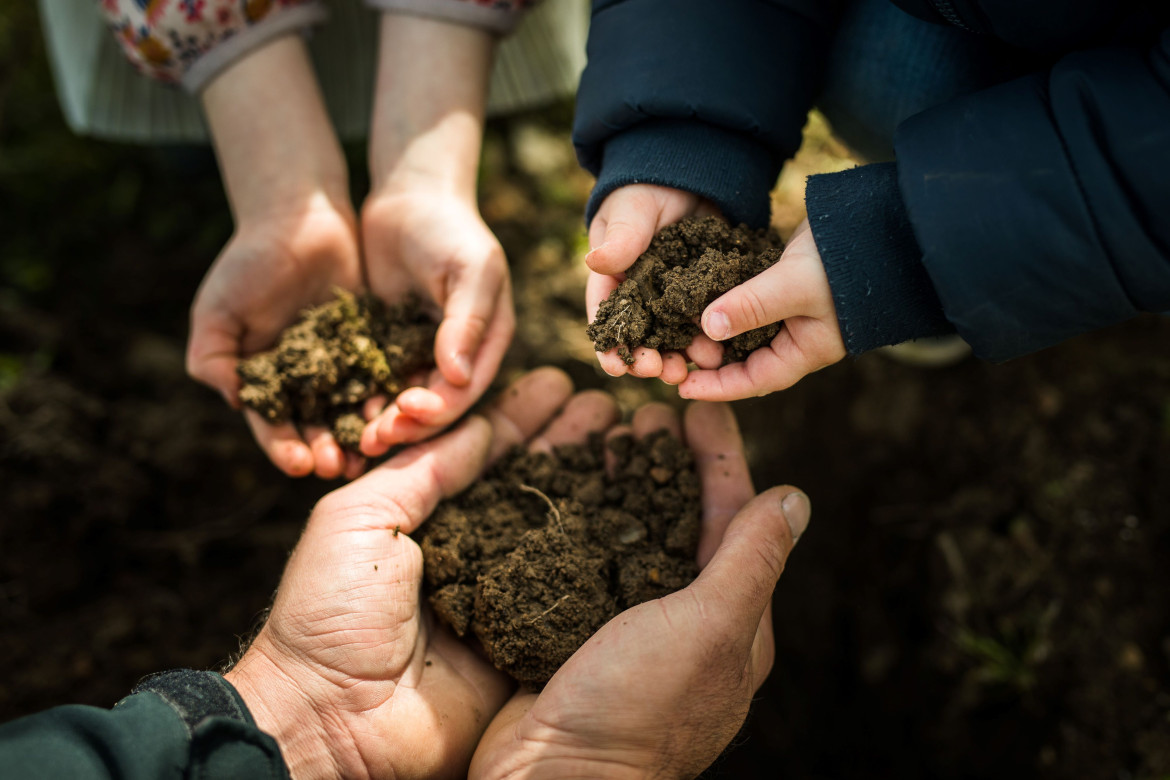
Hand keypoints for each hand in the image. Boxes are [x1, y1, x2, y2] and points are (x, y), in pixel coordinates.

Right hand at [188, 195, 363, 479]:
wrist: (299, 216)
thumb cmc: (248, 262)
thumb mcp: (218, 310)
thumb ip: (214, 358)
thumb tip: (234, 401)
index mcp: (265, 379)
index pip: (274, 425)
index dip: (284, 446)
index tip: (299, 465)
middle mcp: (305, 379)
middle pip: (316, 425)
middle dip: (326, 449)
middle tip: (339, 467)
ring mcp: (341, 363)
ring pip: (352, 408)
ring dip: (359, 432)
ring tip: (371, 450)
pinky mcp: (374, 343)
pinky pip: (383, 376)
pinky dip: (388, 395)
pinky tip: (396, 411)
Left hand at [223, 367, 626, 779]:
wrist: (331, 725)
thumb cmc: (327, 616)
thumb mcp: (358, 520)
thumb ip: (422, 470)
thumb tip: (478, 426)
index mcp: (424, 519)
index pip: (481, 454)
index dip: (520, 418)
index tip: (559, 382)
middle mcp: (469, 553)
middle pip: (529, 486)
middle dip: (569, 442)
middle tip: (610, 403)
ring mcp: (502, 599)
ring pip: (559, 532)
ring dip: (596, 486)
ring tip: (633, 441)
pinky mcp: (528, 644)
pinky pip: (573, 595)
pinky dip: (606, 556)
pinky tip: (639, 516)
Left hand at [359, 12, 511, 456]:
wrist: (410, 195)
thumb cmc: (450, 227)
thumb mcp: (470, 268)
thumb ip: (468, 321)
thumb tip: (459, 376)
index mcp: (487, 343)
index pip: (466, 390)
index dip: (439, 409)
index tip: (407, 414)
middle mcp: (457, 356)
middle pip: (434, 404)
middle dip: (405, 426)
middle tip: (373, 441)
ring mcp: (420, 352)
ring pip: (402, 399)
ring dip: (380, 421)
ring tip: (353, 441)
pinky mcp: (387, 345)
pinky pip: (373, 379)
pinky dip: (358, 397)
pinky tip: (335, 413)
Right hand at [469, 401, 810, 778]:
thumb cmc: (639, 708)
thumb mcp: (711, 627)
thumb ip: (752, 560)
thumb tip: (798, 499)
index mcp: (732, 621)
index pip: (736, 519)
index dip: (720, 458)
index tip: (701, 406)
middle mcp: (686, 622)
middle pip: (684, 521)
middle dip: (671, 461)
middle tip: (649, 408)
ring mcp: (631, 628)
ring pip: (635, 536)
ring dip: (628, 482)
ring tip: (611, 435)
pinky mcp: (579, 633)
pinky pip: (590, 560)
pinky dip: (586, 519)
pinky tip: (570, 489)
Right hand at [585, 184, 722, 383]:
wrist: (694, 174)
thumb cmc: (649, 188)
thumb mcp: (632, 209)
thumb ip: (621, 237)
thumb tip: (595, 260)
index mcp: (614, 278)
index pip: (606, 317)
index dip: (609, 345)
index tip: (616, 367)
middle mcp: (642, 295)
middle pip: (642, 336)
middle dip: (649, 358)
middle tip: (660, 372)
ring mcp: (674, 297)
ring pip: (675, 335)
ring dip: (682, 355)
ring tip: (693, 368)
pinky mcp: (704, 292)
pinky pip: (707, 319)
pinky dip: (712, 336)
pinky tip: (721, 352)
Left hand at [679, 218, 845, 399]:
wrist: (879, 221)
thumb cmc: (845, 262)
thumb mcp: (795, 287)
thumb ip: (753, 306)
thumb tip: (708, 328)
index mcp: (804, 350)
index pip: (754, 380)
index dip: (717, 386)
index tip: (682, 387)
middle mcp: (794, 335)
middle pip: (742, 357)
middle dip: (709, 355)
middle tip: (672, 347)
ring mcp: (789, 309)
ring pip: (741, 327)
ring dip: (712, 325)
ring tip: (678, 319)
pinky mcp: (781, 283)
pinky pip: (745, 299)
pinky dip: (722, 298)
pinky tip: (696, 292)